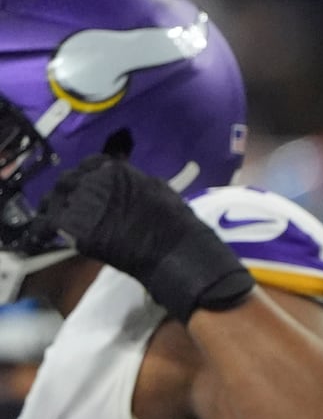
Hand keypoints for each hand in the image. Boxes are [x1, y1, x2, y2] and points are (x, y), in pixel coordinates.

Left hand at [33, 155, 254, 322]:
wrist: (179, 254)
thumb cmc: (178, 225)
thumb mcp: (159, 191)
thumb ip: (136, 184)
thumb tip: (125, 185)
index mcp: (117, 170)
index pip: (90, 164)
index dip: (88, 174)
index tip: (90, 183)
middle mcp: (96, 182)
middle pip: (68, 180)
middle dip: (69, 190)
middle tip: (73, 203)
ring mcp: (84, 205)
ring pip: (54, 199)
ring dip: (56, 206)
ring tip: (59, 216)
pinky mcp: (78, 231)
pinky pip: (51, 223)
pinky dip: (47, 227)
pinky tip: (49, 233)